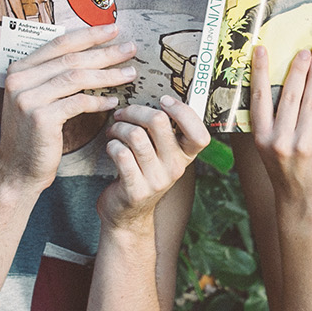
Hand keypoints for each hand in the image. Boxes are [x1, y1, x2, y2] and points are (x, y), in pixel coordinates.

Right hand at [0, 24, 136, 190]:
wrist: (17, 170)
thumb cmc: (33, 135)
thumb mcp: (38, 99)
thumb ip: (54, 77)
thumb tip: (91, 56)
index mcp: (18, 69)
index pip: (59, 43)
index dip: (89, 35)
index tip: (113, 30)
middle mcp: (19, 79)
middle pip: (71, 58)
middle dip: (105, 52)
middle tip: (130, 48)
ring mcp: (28, 98)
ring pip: (77, 78)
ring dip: (108, 75)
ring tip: (130, 73)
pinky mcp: (41, 117)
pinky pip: (78, 102)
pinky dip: (99, 101)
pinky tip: (114, 102)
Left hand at [98, 94, 210, 228]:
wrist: (128, 215)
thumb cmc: (142, 173)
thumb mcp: (162, 154)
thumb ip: (165, 131)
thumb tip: (160, 95)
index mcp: (186, 156)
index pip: (200, 134)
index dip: (183, 111)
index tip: (164, 100)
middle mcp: (175, 168)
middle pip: (159, 121)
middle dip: (135, 111)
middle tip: (123, 114)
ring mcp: (156, 180)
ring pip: (135, 135)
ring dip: (118, 127)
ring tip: (114, 130)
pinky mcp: (135, 189)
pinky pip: (120, 153)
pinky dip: (111, 144)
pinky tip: (111, 147)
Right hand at [248, 44, 311, 200]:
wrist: (301, 199)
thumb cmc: (283, 170)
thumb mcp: (267, 146)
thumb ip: (272, 120)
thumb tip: (279, 85)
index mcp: (260, 137)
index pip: (258, 97)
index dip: (259, 72)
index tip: (261, 50)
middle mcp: (278, 139)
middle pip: (288, 95)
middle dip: (297, 70)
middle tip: (304, 51)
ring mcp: (301, 142)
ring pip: (310, 101)